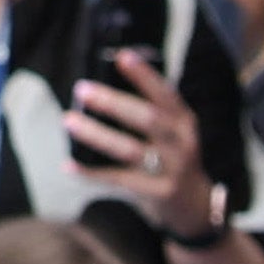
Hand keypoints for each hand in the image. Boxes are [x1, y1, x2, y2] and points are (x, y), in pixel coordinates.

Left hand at [59, 50, 223, 238]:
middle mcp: (182, 145)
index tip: (122, 57)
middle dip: (114, 103)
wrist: (194, 207)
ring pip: (131, 149)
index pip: (166, 95)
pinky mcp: (158, 193)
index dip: (145, 76)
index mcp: (184, 123)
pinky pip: (119, 180)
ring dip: (98, 134)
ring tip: (70, 120)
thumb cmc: (172, 161)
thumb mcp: (172, 134)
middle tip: (83, 89)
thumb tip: (101, 90)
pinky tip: (69, 164)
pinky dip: (92, 173)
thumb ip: (150, 114)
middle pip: (148, 119)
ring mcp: (172, 170)